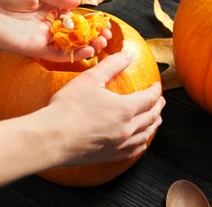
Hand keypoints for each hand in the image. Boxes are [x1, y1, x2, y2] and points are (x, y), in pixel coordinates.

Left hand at [0, 0, 110, 61]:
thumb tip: (77, 3)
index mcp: (47, 7)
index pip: (74, 16)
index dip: (90, 20)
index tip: (104, 23)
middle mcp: (47, 24)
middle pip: (75, 33)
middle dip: (92, 35)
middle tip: (106, 36)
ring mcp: (41, 38)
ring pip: (69, 46)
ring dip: (87, 46)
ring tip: (101, 44)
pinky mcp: (34, 49)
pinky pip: (57, 55)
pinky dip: (72, 55)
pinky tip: (87, 51)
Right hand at [48, 51, 164, 165]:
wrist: (52, 138)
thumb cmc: (68, 108)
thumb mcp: (90, 79)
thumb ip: (111, 65)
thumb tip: (128, 55)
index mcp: (125, 109)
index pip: (149, 98)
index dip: (155, 90)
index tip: (156, 86)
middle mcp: (127, 129)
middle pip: (151, 117)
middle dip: (158, 107)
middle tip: (160, 101)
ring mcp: (119, 145)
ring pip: (145, 135)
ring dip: (153, 125)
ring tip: (156, 119)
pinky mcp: (110, 156)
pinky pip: (134, 151)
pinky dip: (141, 143)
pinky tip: (140, 142)